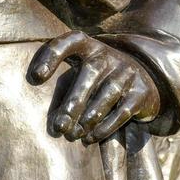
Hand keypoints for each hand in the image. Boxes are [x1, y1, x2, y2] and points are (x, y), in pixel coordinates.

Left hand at [29, 32, 161, 144]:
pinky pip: (122, 111)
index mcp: (88, 46)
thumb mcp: (81, 73)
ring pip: (106, 94)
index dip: (51, 56)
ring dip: (88, 119)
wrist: (144, 78)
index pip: (68, 42)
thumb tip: (48, 120)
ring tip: (73, 135)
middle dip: (72, 103)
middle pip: (89, 73)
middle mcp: (108, 55)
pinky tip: (91, 138)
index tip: (36, 77)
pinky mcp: (141, 91)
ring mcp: (127, 71)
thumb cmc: (99, 79)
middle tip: (59, 127)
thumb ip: (64, 88)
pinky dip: (105, 127)